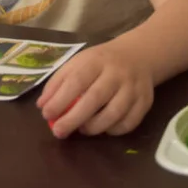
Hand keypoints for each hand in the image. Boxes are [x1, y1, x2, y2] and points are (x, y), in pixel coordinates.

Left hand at [36, 43, 153, 138]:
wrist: (138, 55)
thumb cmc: (101, 62)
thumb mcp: (78, 62)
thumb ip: (58, 82)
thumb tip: (43, 106)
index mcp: (97, 60)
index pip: (76, 80)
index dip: (60, 100)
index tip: (47, 114)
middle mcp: (117, 73)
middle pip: (95, 99)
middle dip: (73, 119)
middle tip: (58, 132)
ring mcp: (133, 88)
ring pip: (114, 114)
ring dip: (94, 127)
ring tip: (82, 129)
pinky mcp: (145, 102)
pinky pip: (129, 123)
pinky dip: (113, 130)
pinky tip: (103, 128)